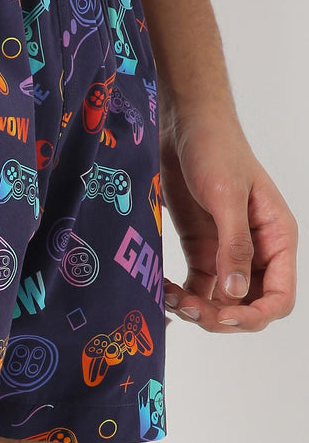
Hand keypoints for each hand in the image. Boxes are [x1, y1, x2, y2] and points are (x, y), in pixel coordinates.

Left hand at [159, 113, 296, 331]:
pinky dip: (183, 294)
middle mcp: (254, 250)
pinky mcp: (200, 245)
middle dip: (219, 315)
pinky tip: (162, 292)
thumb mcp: (227, 196)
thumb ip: (234, 245)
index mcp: (276, 239)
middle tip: (186, 308)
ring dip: (198, 307)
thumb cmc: (216, 150)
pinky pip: (197, 283)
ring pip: (220, 298)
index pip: (278, 296)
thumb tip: (236, 293)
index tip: (222, 317)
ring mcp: (225, 249)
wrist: (185, 126)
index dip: (254, 316)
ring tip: (169, 298)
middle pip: (247, 304)